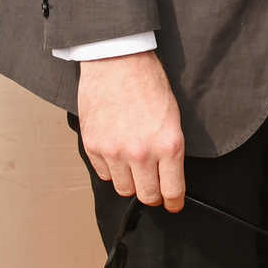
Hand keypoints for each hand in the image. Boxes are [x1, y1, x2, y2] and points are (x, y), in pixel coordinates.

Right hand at [77, 52, 184, 209]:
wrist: (116, 61)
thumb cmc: (147, 83)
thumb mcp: (172, 117)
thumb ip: (170, 149)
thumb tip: (168, 176)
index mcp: (168, 145)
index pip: (172, 190)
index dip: (173, 202)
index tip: (173, 205)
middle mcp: (142, 153)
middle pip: (147, 196)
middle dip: (153, 194)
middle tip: (153, 187)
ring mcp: (115, 151)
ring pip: (124, 188)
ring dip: (130, 181)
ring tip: (132, 164)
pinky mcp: (94, 146)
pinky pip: (104, 173)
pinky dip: (111, 168)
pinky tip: (116, 152)